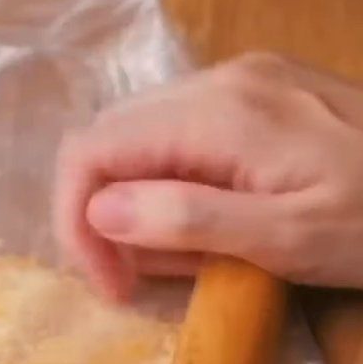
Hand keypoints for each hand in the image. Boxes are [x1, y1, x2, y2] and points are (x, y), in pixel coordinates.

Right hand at [54, 52, 362, 298]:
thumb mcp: (288, 239)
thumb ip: (190, 220)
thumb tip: (100, 209)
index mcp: (218, 113)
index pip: (92, 151)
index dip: (76, 220)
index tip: (106, 281)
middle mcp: (215, 81)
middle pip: (104, 140)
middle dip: (96, 215)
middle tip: (130, 277)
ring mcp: (233, 82)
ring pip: (132, 139)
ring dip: (128, 205)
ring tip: (169, 257)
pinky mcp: (247, 96)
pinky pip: (170, 138)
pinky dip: (160, 187)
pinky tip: (194, 222)